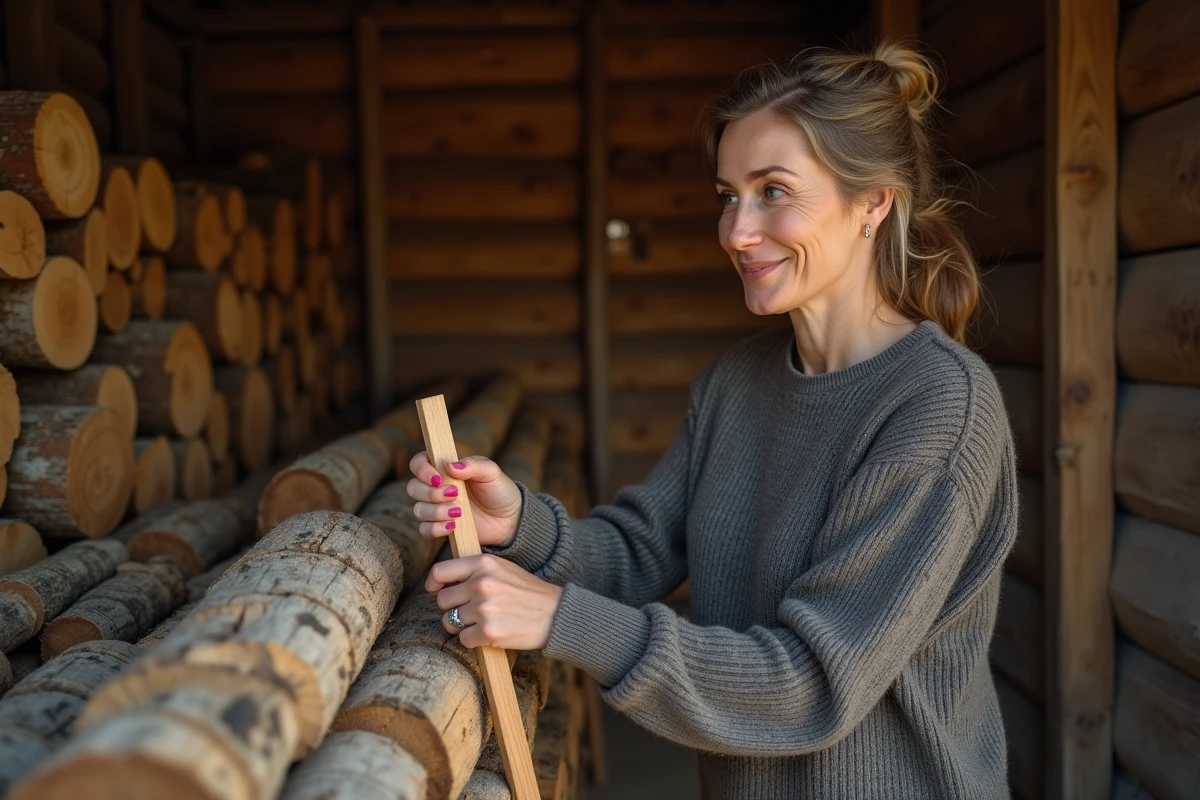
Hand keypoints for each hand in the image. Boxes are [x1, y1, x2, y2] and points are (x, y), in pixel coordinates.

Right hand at [407, 452, 521, 548]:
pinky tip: (453, 526)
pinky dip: (435, 528)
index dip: (422, 469)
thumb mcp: (491, 473)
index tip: (438, 478)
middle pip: (413, 488)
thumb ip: (472, 465)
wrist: (509, 519)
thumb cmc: (500, 490)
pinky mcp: (440, 527)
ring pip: (418, 509)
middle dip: (431, 493)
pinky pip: (424, 529)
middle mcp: (436, 487)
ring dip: (436, 511)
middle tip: (454, 495)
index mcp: (445, 468)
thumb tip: (450, 466)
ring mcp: (437, 508)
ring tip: (459, 513)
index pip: (419, 463)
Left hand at [427, 554, 563, 649]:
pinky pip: (463, 640)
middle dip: (451, 608)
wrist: (555, 614)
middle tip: (470, 612)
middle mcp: (481, 583)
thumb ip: (473, 570)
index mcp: (483, 563)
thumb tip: (440, 581)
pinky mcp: (489, 632)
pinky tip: (488, 634)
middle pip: (442, 600)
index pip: (439, 572)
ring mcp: (484, 608)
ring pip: (449, 622)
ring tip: (481, 622)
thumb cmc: (526, 592)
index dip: (433, 584)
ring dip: (461, 626)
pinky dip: (473, 640)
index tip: (436, 592)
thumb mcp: (501, 568)